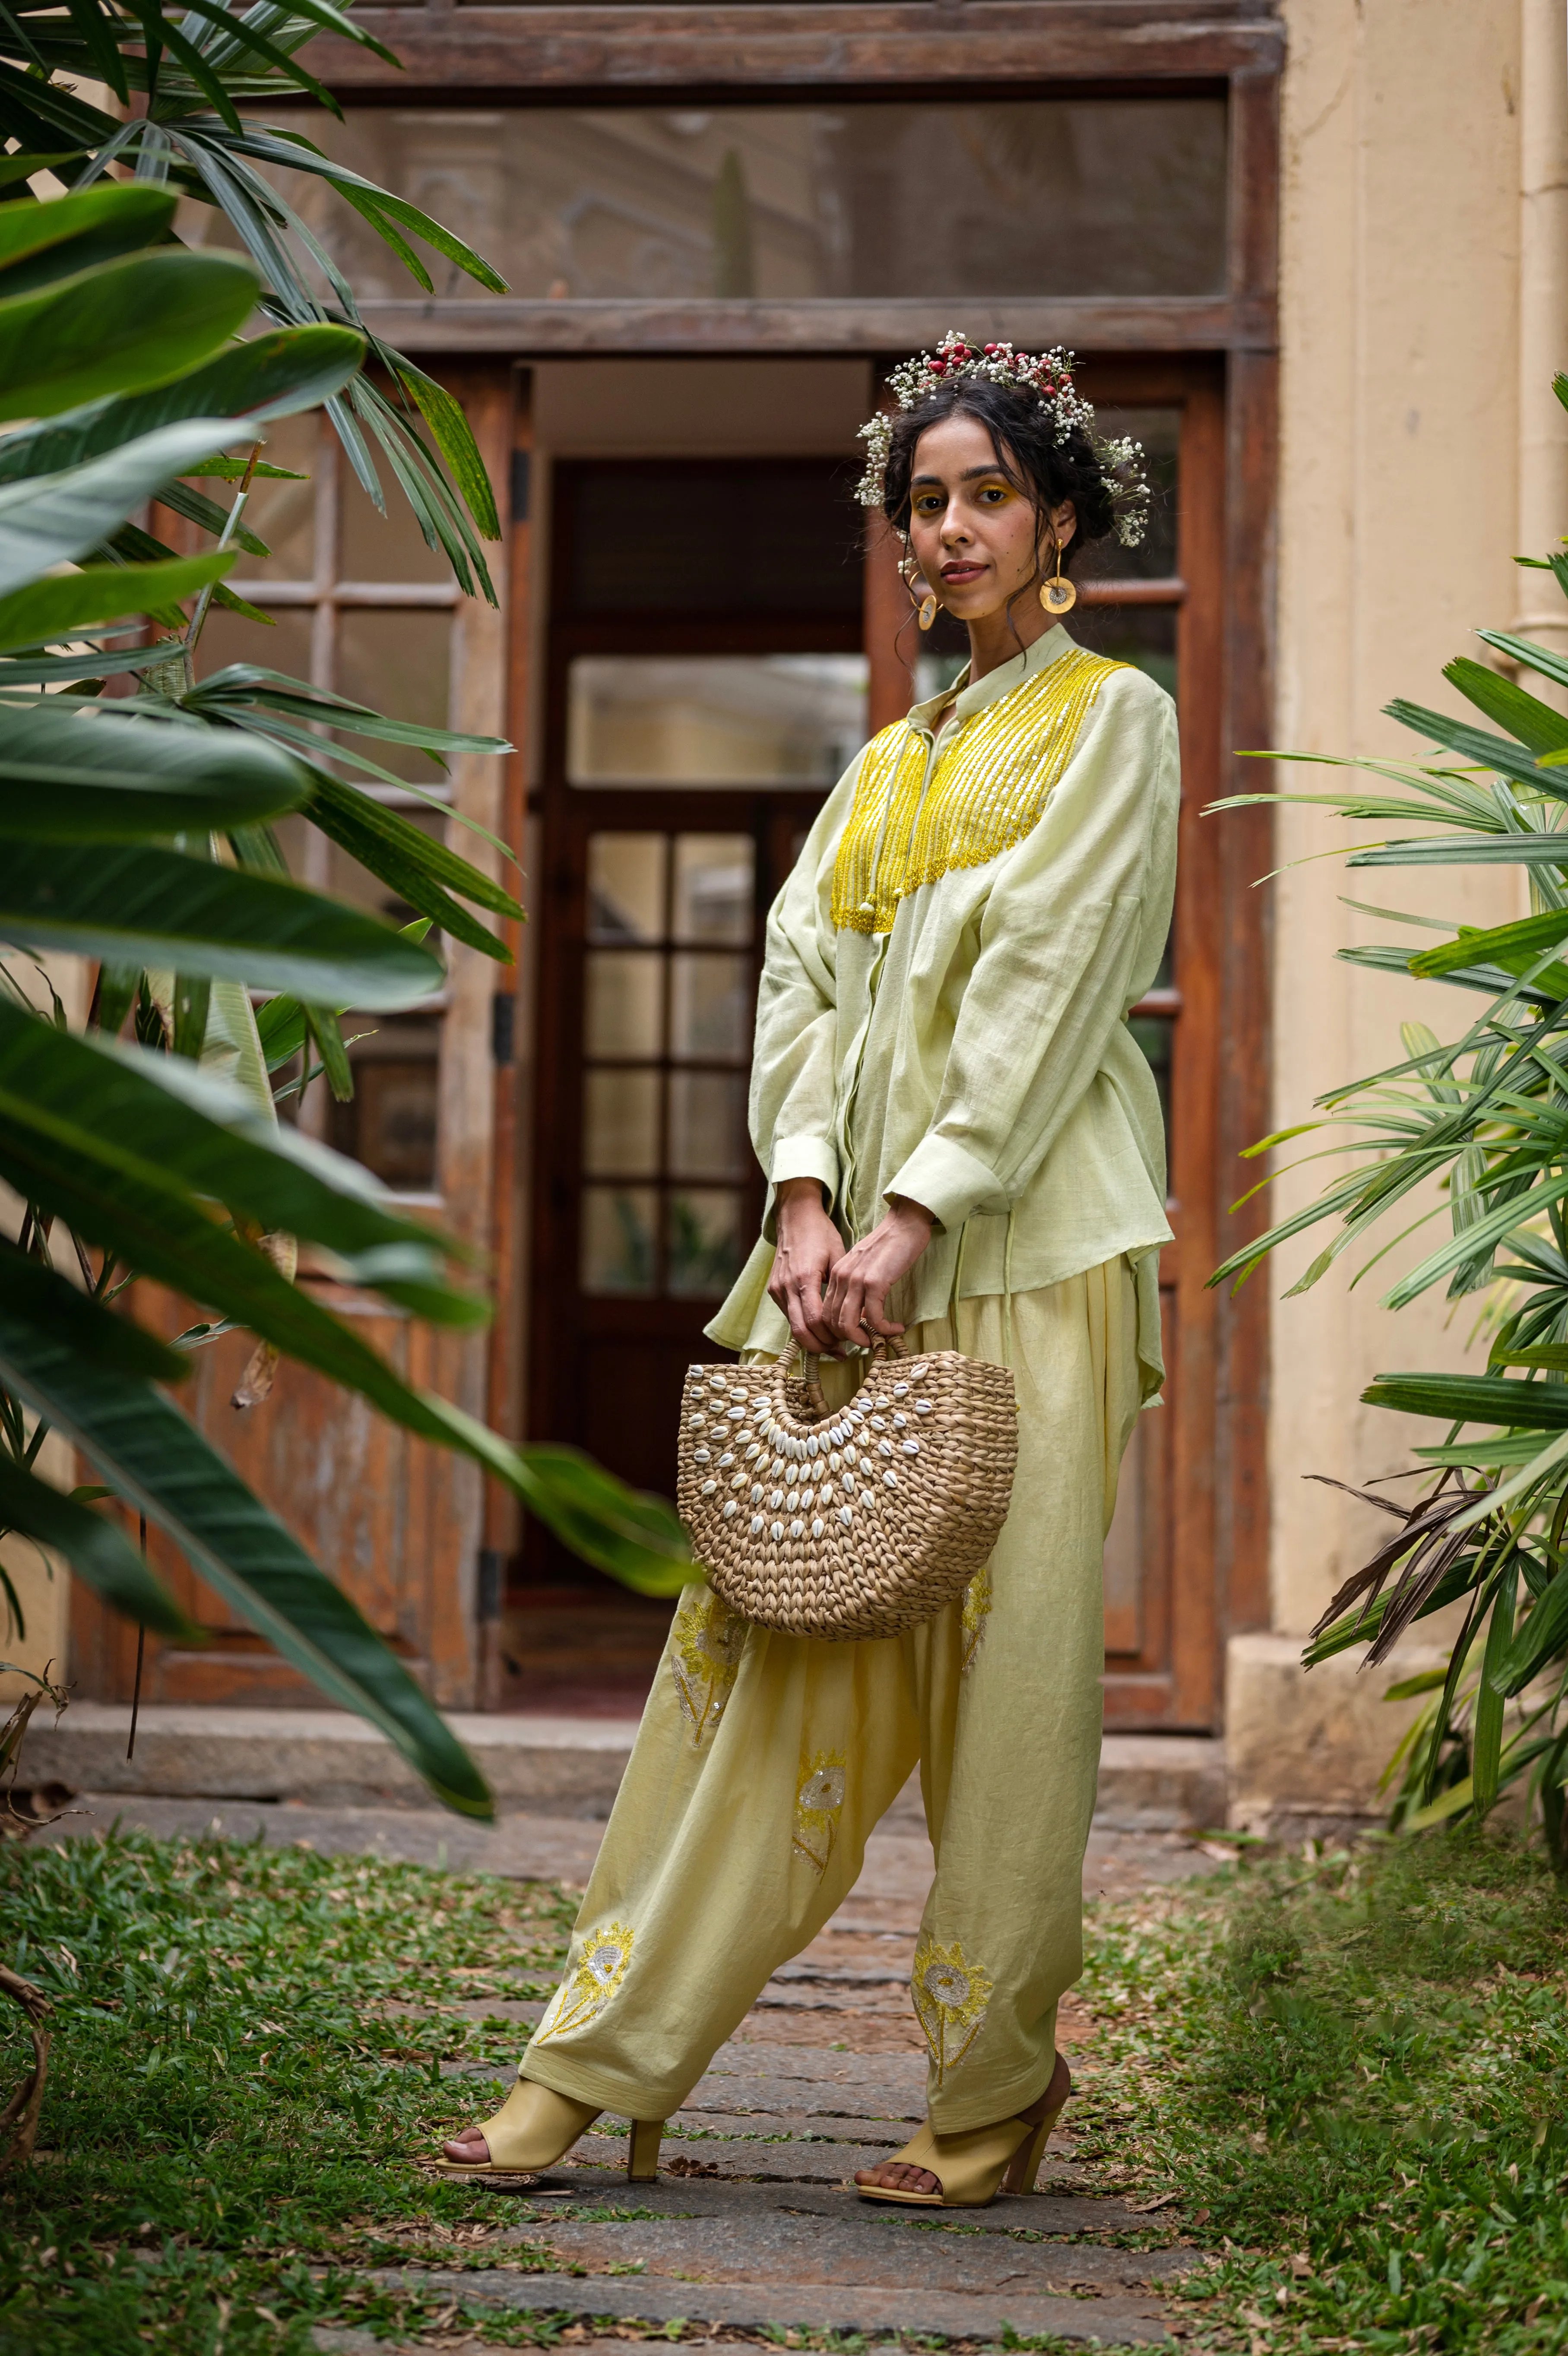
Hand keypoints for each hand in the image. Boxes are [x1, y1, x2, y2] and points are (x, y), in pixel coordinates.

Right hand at [767, 1177, 843, 1354]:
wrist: (795, 1216)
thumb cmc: (821, 1233)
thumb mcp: (839, 1256)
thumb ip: (844, 1286)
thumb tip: (859, 1315)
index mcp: (805, 1277)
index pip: (814, 1320)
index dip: (831, 1337)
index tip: (849, 1344)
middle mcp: (786, 1286)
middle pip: (800, 1331)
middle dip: (821, 1347)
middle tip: (841, 1352)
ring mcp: (777, 1288)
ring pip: (792, 1327)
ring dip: (812, 1339)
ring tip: (833, 1344)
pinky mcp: (773, 1288)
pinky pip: (789, 1315)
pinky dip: (803, 1326)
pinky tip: (819, 1329)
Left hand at [822, 1197, 934, 1345]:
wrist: (903, 1225)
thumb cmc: (888, 1246)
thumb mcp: (863, 1267)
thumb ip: (856, 1288)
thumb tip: (859, 1316)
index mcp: (836, 1275)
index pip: (825, 1313)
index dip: (837, 1331)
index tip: (855, 1336)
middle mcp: (841, 1278)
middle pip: (832, 1322)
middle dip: (849, 1339)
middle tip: (868, 1342)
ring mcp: (856, 1281)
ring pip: (848, 1324)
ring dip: (863, 1338)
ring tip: (878, 1339)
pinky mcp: (875, 1283)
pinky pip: (873, 1317)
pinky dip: (885, 1328)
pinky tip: (896, 1327)